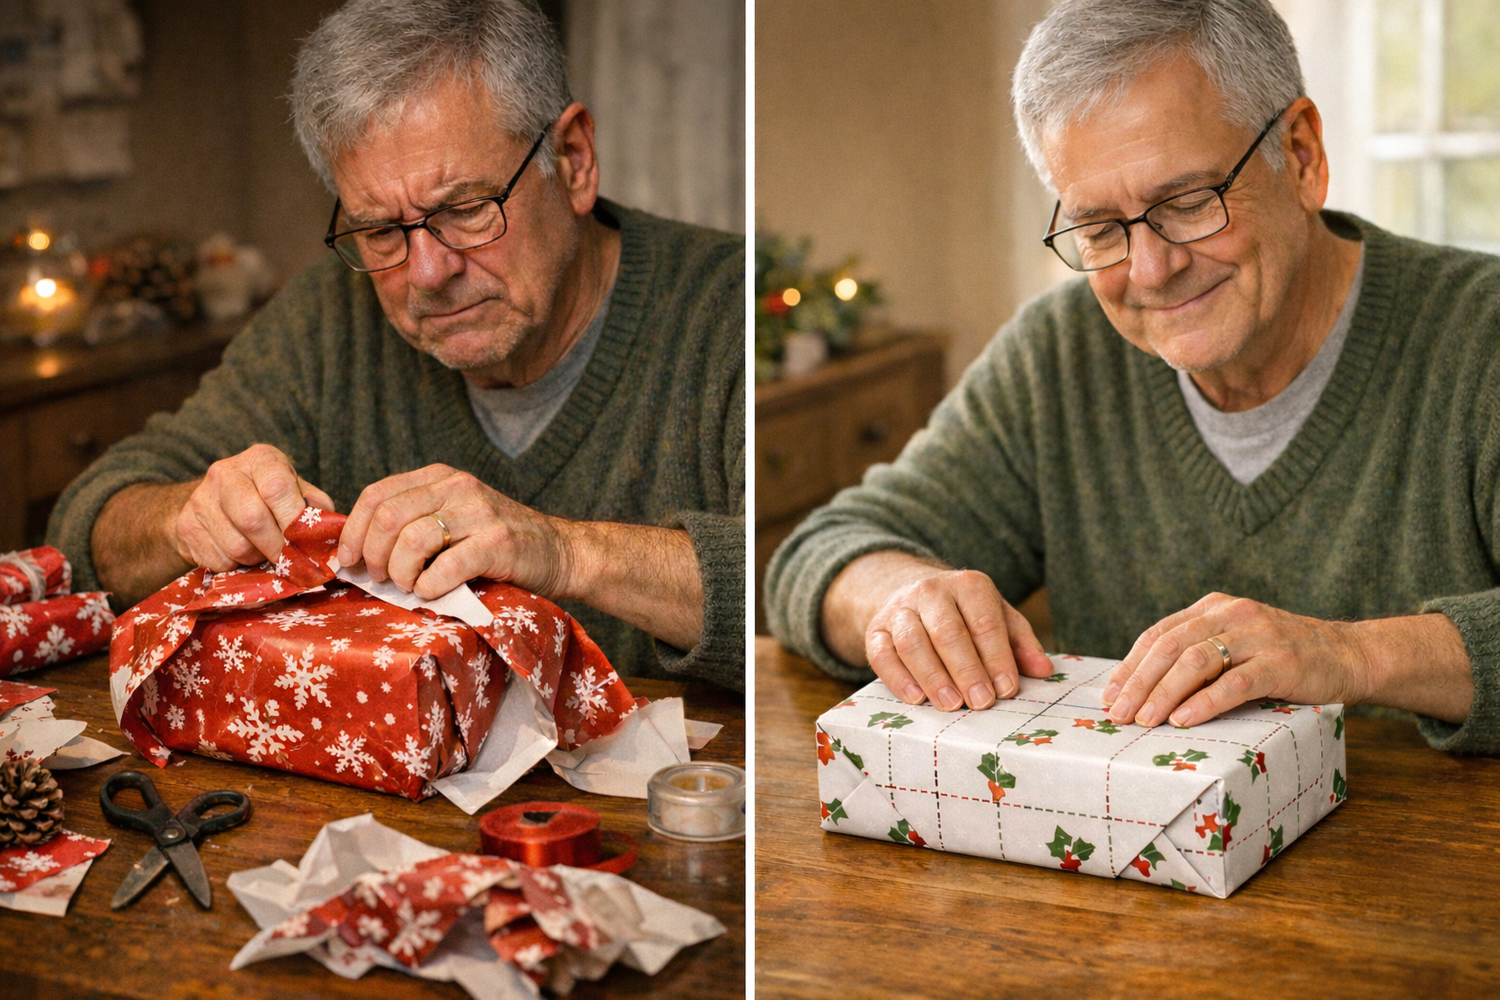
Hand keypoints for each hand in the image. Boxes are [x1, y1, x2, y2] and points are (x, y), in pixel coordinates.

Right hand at [174, 443, 333, 570]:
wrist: (212, 502)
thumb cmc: (266, 497)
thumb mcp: (295, 490)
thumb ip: (315, 505)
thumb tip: (332, 528)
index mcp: (260, 459)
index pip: (277, 488)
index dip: (293, 519)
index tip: (304, 540)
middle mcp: (225, 473)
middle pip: (252, 519)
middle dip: (277, 547)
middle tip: (289, 558)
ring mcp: (200, 499)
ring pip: (236, 545)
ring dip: (257, 559)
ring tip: (264, 552)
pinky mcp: (185, 526)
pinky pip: (218, 560)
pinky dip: (236, 567)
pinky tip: (241, 555)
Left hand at [337, 464, 569, 599]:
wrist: (560, 552)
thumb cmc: (498, 544)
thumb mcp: (454, 518)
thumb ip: (413, 522)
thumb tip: (357, 552)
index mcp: (440, 478)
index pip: (377, 494)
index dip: (353, 530)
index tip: (347, 561)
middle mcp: (458, 487)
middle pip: (388, 517)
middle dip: (373, 555)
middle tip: (380, 579)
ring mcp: (479, 513)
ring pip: (411, 540)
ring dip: (400, 573)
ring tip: (408, 587)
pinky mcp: (498, 543)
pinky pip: (445, 567)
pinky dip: (429, 586)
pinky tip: (432, 592)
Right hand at [865, 570, 1054, 711]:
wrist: (912, 596)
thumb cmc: (965, 615)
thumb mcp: (998, 618)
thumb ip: (1020, 643)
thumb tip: (1044, 670)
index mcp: (969, 585)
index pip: (984, 621)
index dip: (997, 657)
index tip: (1006, 689)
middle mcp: (931, 591)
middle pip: (948, 632)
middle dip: (966, 670)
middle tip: (981, 702)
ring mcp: (899, 609)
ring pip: (913, 643)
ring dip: (933, 677)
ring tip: (951, 705)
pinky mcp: (875, 630)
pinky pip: (881, 654)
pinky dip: (898, 679)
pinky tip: (916, 699)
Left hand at [1102, 593, 1370, 727]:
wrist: (1350, 655)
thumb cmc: (1284, 658)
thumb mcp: (1236, 644)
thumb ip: (1199, 654)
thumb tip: (1144, 690)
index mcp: (1213, 607)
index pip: (1158, 634)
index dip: (1130, 665)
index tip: (1109, 695)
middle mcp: (1232, 614)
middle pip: (1170, 647)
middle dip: (1139, 683)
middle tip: (1118, 714)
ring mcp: (1258, 636)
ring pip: (1196, 661)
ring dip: (1164, 693)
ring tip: (1144, 720)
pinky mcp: (1282, 662)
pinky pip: (1235, 682)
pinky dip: (1205, 702)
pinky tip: (1183, 720)